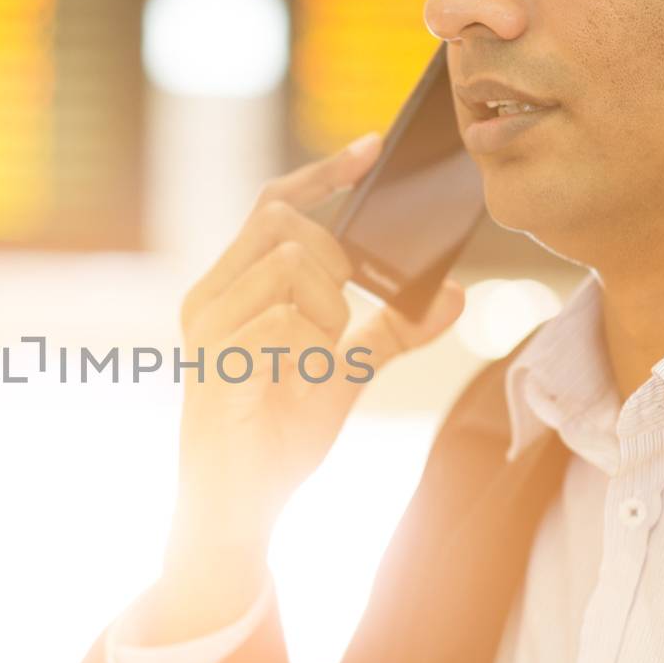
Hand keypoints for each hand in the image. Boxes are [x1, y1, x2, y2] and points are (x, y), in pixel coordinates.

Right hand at [140, 133, 465, 642]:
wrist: (237, 514)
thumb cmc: (276, 439)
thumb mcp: (344, 376)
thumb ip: (392, 331)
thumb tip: (455, 296)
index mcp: (230, 288)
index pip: (272, 203)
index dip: (323, 172)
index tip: (373, 149)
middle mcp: (208, 298)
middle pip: (282, 221)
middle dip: (334, 256)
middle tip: (343, 318)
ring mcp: (208, 330)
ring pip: (287, 265)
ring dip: (326, 309)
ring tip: (316, 359)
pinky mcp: (216, 364)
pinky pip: (280, 320)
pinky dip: (310, 347)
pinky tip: (299, 381)